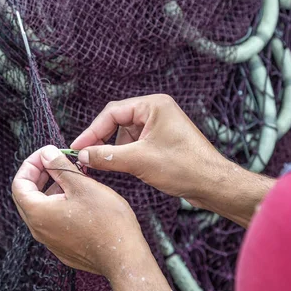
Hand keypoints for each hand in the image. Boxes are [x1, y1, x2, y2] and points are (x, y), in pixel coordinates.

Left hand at [11, 145, 149, 276]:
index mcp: (38, 213)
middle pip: (27, 197)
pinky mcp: (63, 248)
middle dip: (40, 175)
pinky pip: (52, 222)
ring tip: (73, 178)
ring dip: (51, 190)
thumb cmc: (106, 221)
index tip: (48, 153)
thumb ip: (59, 167)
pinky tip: (80, 199)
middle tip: (57, 162)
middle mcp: (38, 230)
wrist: (123, 257)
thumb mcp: (82, 185)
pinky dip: (59, 206)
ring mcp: (50, 242)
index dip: (31, 164)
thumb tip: (46, 154)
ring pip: (41, 209)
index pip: (19, 183)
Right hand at [70, 94, 229, 205]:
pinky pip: (136, 143)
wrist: (212, 184)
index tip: (77, 147)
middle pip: (118, 121)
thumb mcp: (139, 161)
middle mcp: (156, 111)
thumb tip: (82, 156)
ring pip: (125, 134)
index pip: (113, 113)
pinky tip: (121, 166)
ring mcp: (160, 126)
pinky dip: (125, 154)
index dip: (92, 131)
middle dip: (102, 139)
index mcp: (153, 106)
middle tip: (85, 156)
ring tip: (105, 164)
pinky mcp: (162, 141)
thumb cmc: (184, 167)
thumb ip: (106, 156)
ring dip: (114, 149)